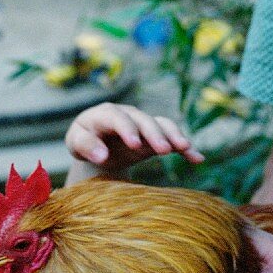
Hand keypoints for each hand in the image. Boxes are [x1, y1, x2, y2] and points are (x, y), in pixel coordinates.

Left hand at [66, 102, 201, 176]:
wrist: (96, 144)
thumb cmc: (83, 142)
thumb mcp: (75, 144)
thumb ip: (86, 147)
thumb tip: (102, 156)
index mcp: (104, 114)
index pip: (117, 118)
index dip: (128, 129)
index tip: (135, 145)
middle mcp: (127, 115)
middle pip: (143, 120)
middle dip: (154, 134)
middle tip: (164, 150)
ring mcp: (143, 124)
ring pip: (161, 125)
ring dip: (173, 135)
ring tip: (184, 148)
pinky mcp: (155, 135)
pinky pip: (172, 137)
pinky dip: (184, 148)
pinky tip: (197, 159)